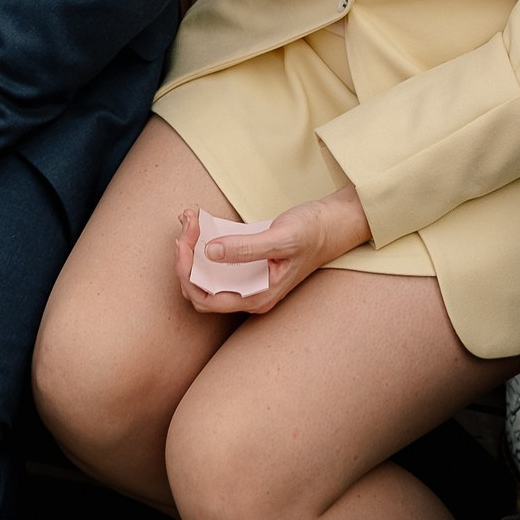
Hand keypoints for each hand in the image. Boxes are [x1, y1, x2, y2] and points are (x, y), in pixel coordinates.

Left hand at [172, 184, 370, 317]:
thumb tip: (209, 252)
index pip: (206, 299)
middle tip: (187, 226)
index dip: (188, 273)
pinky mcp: (248, 263)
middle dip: (186, 260)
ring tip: (190, 219)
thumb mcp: (281, 238)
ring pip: (206, 274)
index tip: (185, 242)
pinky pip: (217, 259)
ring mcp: (248, 279)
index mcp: (258, 296)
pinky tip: (199, 219)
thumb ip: (246, 248)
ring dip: (192, 249)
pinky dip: (203, 241)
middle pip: (201, 289)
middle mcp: (250, 293)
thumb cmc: (312, 232)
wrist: (334, 223)